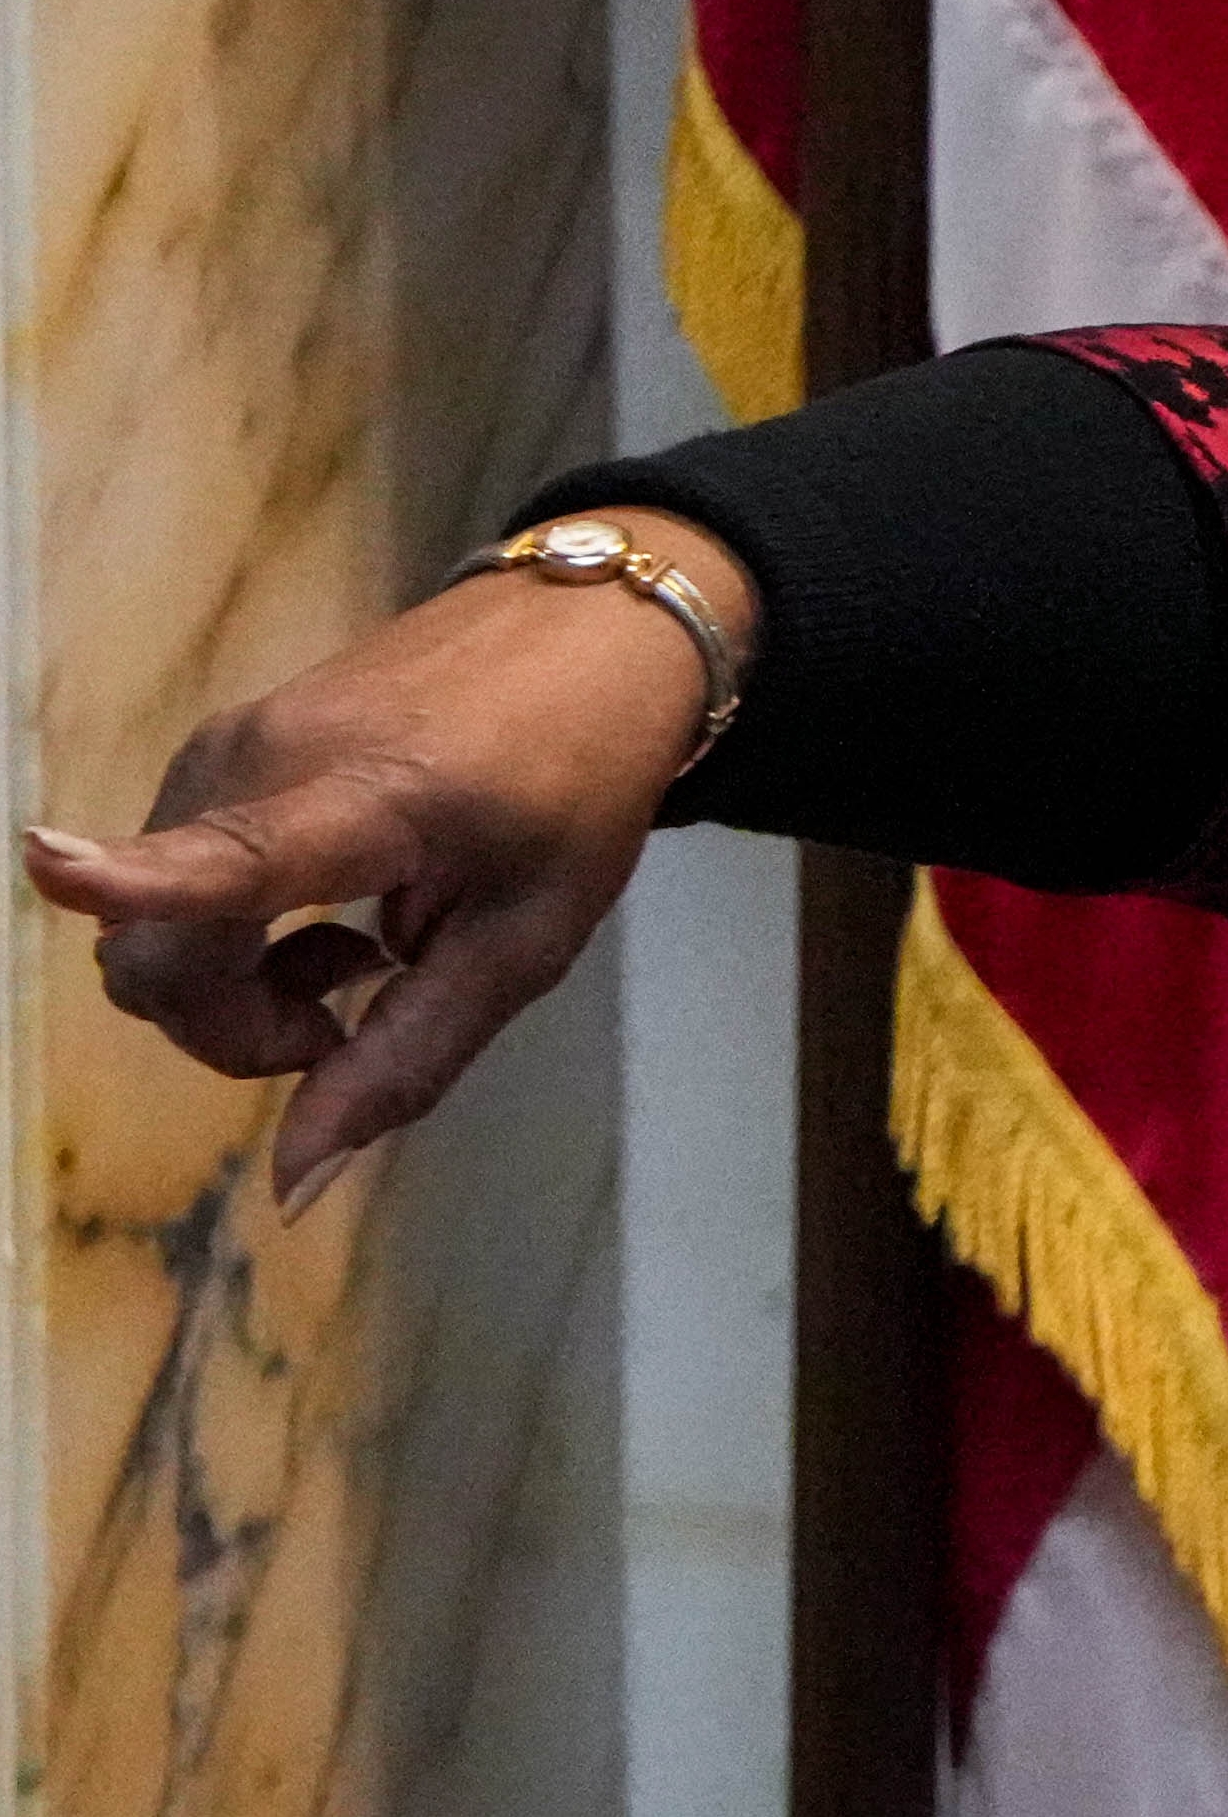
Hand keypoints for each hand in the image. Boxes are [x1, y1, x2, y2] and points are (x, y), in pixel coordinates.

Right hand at [19, 514, 756, 1208]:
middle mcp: (266, 760)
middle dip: (231, 1030)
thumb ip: (408, 1060)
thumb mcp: (528, 943)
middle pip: (159, 951)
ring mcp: (226, 746)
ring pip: (156, 928)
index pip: (238, 851)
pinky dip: (237, 933)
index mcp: (373, 799)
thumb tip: (293, 1184)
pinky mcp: (213, 748)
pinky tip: (337, 911)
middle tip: (350, 1019)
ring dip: (240, 984)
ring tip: (363, 955)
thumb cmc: (576, 785)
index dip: (138, 875)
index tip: (47, 865)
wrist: (584, 632)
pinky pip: (177, 883)